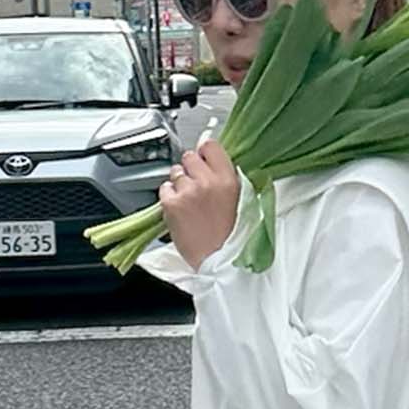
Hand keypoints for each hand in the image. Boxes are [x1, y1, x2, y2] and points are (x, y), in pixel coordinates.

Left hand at [160, 142, 239, 270]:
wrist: (220, 262)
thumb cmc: (232, 238)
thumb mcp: (243, 203)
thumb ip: (229, 179)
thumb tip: (216, 164)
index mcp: (228, 179)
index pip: (209, 146)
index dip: (205, 153)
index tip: (204, 160)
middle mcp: (207, 181)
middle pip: (189, 156)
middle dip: (191, 169)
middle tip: (197, 187)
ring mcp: (187, 191)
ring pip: (175, 172)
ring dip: (179, 183)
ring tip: (189, 203)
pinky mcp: (171, 204)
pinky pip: (164, 189)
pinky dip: (169, 197)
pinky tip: (180, 211)